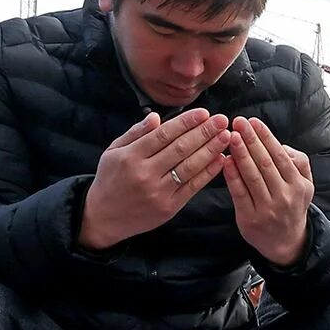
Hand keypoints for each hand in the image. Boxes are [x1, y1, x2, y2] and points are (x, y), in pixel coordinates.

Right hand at [78, 109, 230, 249]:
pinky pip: (192, 187)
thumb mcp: (113, 152)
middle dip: (204, 132)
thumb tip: (156, 116)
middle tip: (222, 119)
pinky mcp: (169, 207)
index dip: (186, 122)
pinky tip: (220, 159)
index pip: (163, 135)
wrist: (103, 217)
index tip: (204, 113)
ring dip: (211, 150)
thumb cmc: (110, 180)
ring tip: (225, 136)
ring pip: (189, 167)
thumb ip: (135, 133)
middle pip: (180, 149)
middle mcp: (145, 174)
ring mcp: (158, 192)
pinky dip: (208, 172)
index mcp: (131, 157)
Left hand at [223, 117, 315, 267]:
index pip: (279, 155)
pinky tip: (225, 161)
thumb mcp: (305, 185)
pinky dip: (232, 176)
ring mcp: (267, 209)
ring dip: (240, 154)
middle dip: (250, 140)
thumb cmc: (292, 205)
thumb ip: (298, 162)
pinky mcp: (250, 219)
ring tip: (230, 137)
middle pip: (265, 163)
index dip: (265, 136)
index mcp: (298, 185)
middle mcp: (284, 197)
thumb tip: (279, 144)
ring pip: (252, 176)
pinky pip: (239, 193)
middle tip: (238, 122)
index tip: (252, 121)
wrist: (287, 242)